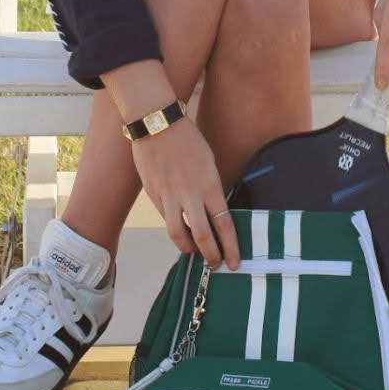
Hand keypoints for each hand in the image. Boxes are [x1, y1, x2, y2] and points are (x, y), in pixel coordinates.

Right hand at [131, 116, 240, 270]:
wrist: (158, 125)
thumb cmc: (188, 140)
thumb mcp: (209, 163)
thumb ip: (210, 188)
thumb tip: (212, 211)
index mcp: (210, 185)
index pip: (224, 225)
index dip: (230, 247)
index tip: (234, 263)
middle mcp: (190, 195)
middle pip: (203, 237)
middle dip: (211, 256)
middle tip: (215, 265)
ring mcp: (169, 197)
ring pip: (178, 235)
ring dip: (188, 249)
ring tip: (194, 252)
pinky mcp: (154, 195)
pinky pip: (166, 218)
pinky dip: (174, 227)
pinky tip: (180, 228)